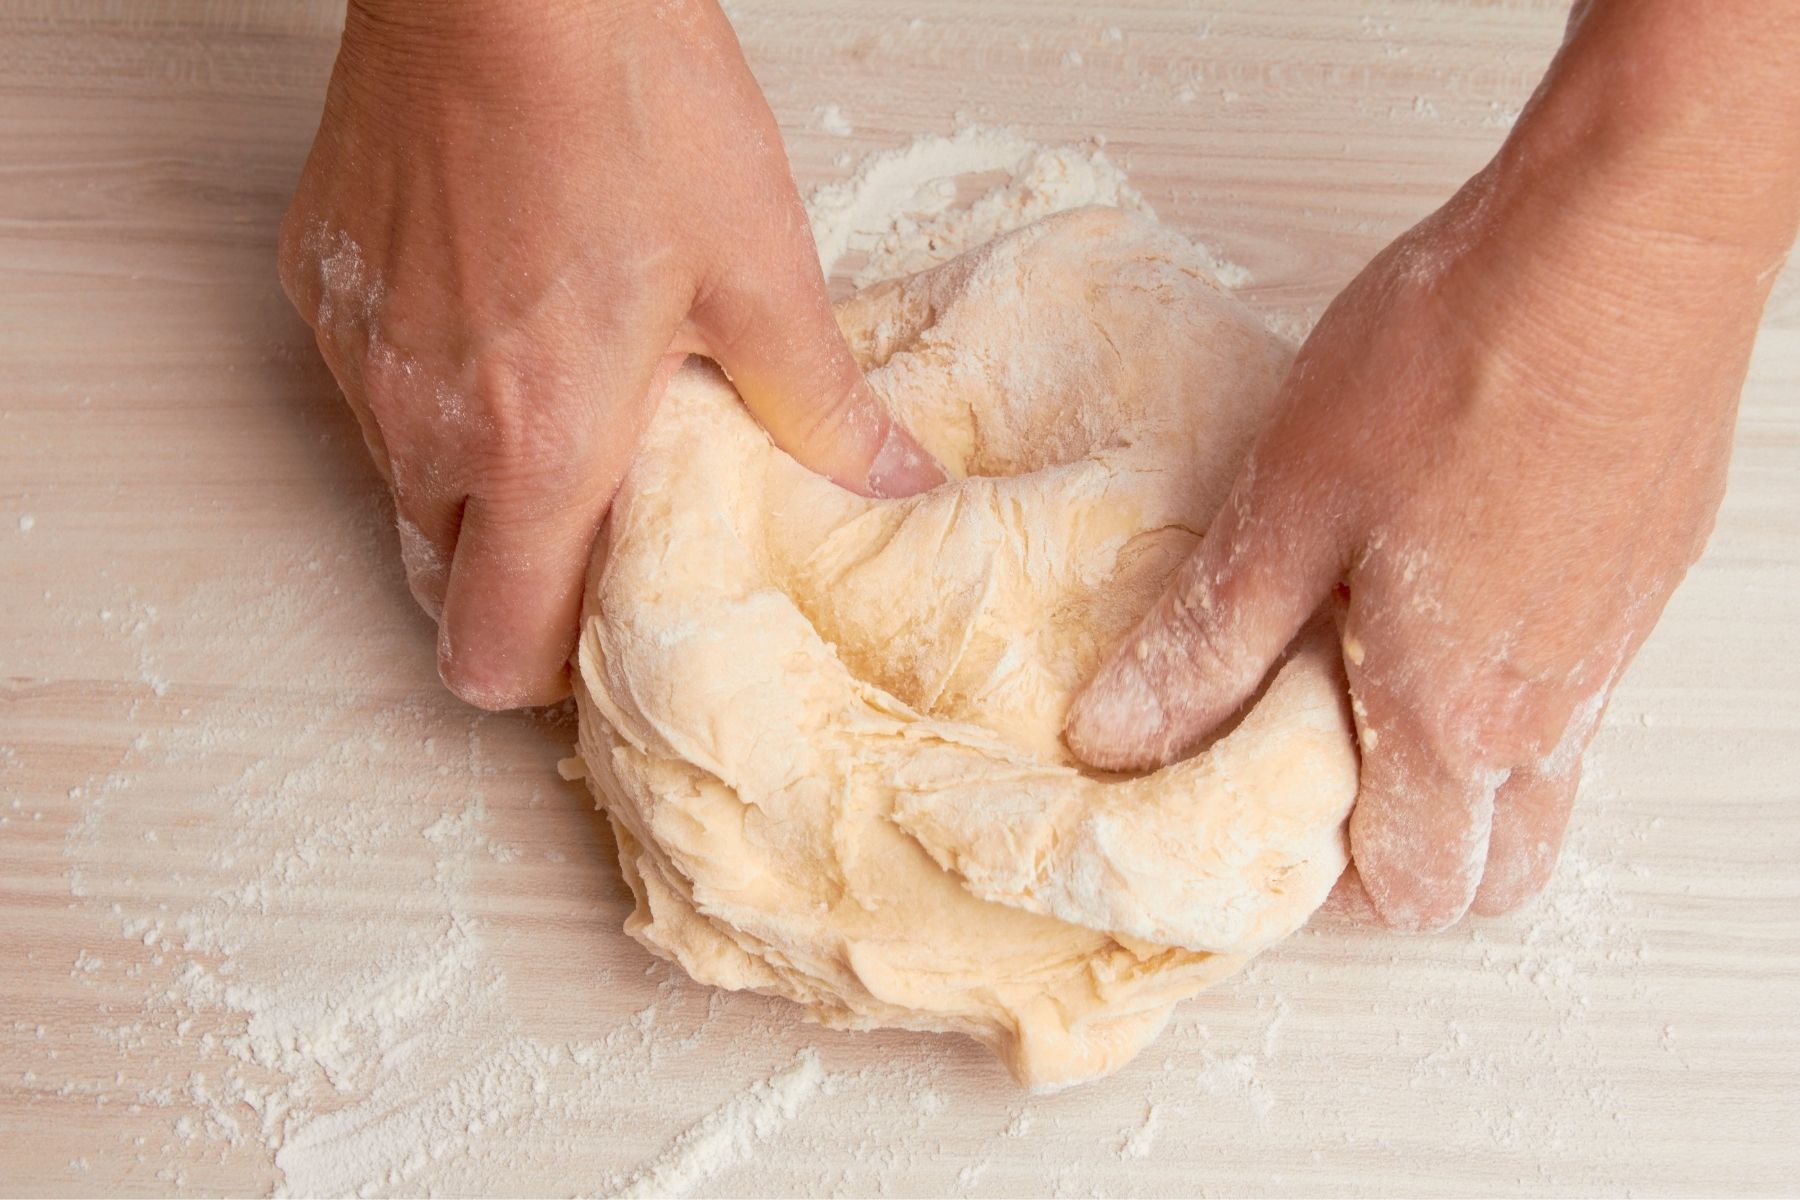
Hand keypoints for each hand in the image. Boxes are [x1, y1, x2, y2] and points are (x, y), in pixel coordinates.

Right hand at [278, 0, 941, 708]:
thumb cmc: (633, 106)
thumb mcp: (762, 272)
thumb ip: (822, 408)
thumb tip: (898, 485)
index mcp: (539, 448)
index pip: (493, 651)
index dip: (545, 670)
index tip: (606, 624)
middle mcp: (425, 426)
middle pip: (442, 587)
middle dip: (513, 582)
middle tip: (597, 516)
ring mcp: (358, 356)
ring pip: (403, 491)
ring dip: (474, 487)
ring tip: (559, 403)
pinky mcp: (318, 285)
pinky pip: (367, 392)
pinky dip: (429, 392)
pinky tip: (497, 318)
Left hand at [1066, 0, 1799, 930]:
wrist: (1624, 241)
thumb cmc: (1458, 360)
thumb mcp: (1289, 502)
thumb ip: (1209, 640)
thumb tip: (1120, 737)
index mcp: (1455, 714)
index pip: (1410, 886)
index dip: (1331, 881)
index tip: (1261, 818)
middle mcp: (1552, 708)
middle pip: (1499, 869)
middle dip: (1412, 860)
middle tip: (1319, 774)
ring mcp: (1613, 644)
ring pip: (1543, 781)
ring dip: (1460, 772)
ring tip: (1365, 670)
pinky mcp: (1645, 573)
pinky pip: (1578, 688)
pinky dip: (1510, 688)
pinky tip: (1444, 582)